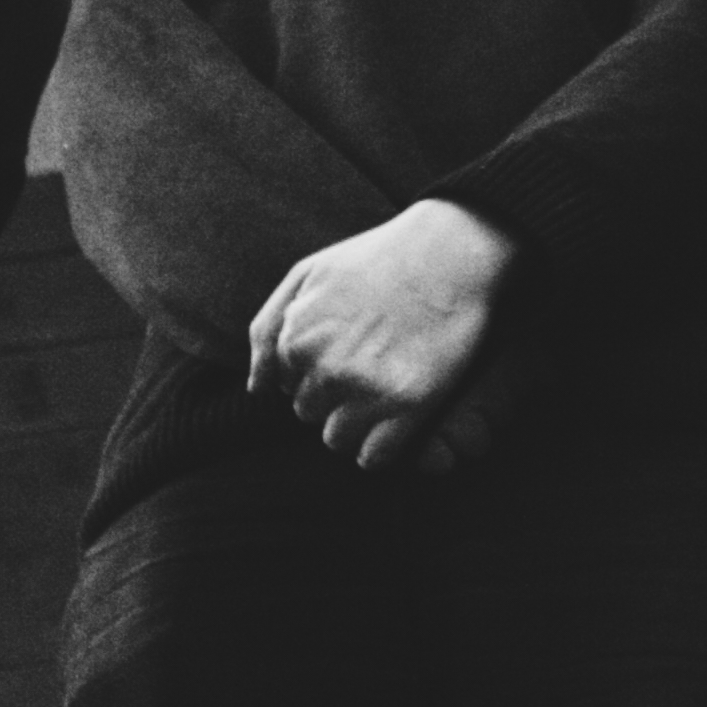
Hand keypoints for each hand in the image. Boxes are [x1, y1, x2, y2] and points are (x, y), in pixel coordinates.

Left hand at [247, 199, 511, 472]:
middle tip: (369, 363)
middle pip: (310, 413)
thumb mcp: (307, 273)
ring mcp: (368, 389)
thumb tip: (257, 389)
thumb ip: (268, 329)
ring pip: (337, 439)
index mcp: (297, 339)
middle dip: (333, 396)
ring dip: (354, 423)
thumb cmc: (376, 259)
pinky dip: (379, 449)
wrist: (450, 250)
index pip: (288, 386)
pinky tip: (396, 420)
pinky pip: (373, 457)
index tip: (347, 348)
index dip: (317, 370)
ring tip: (382, 388)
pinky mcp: (410, 405)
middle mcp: (326, 368)